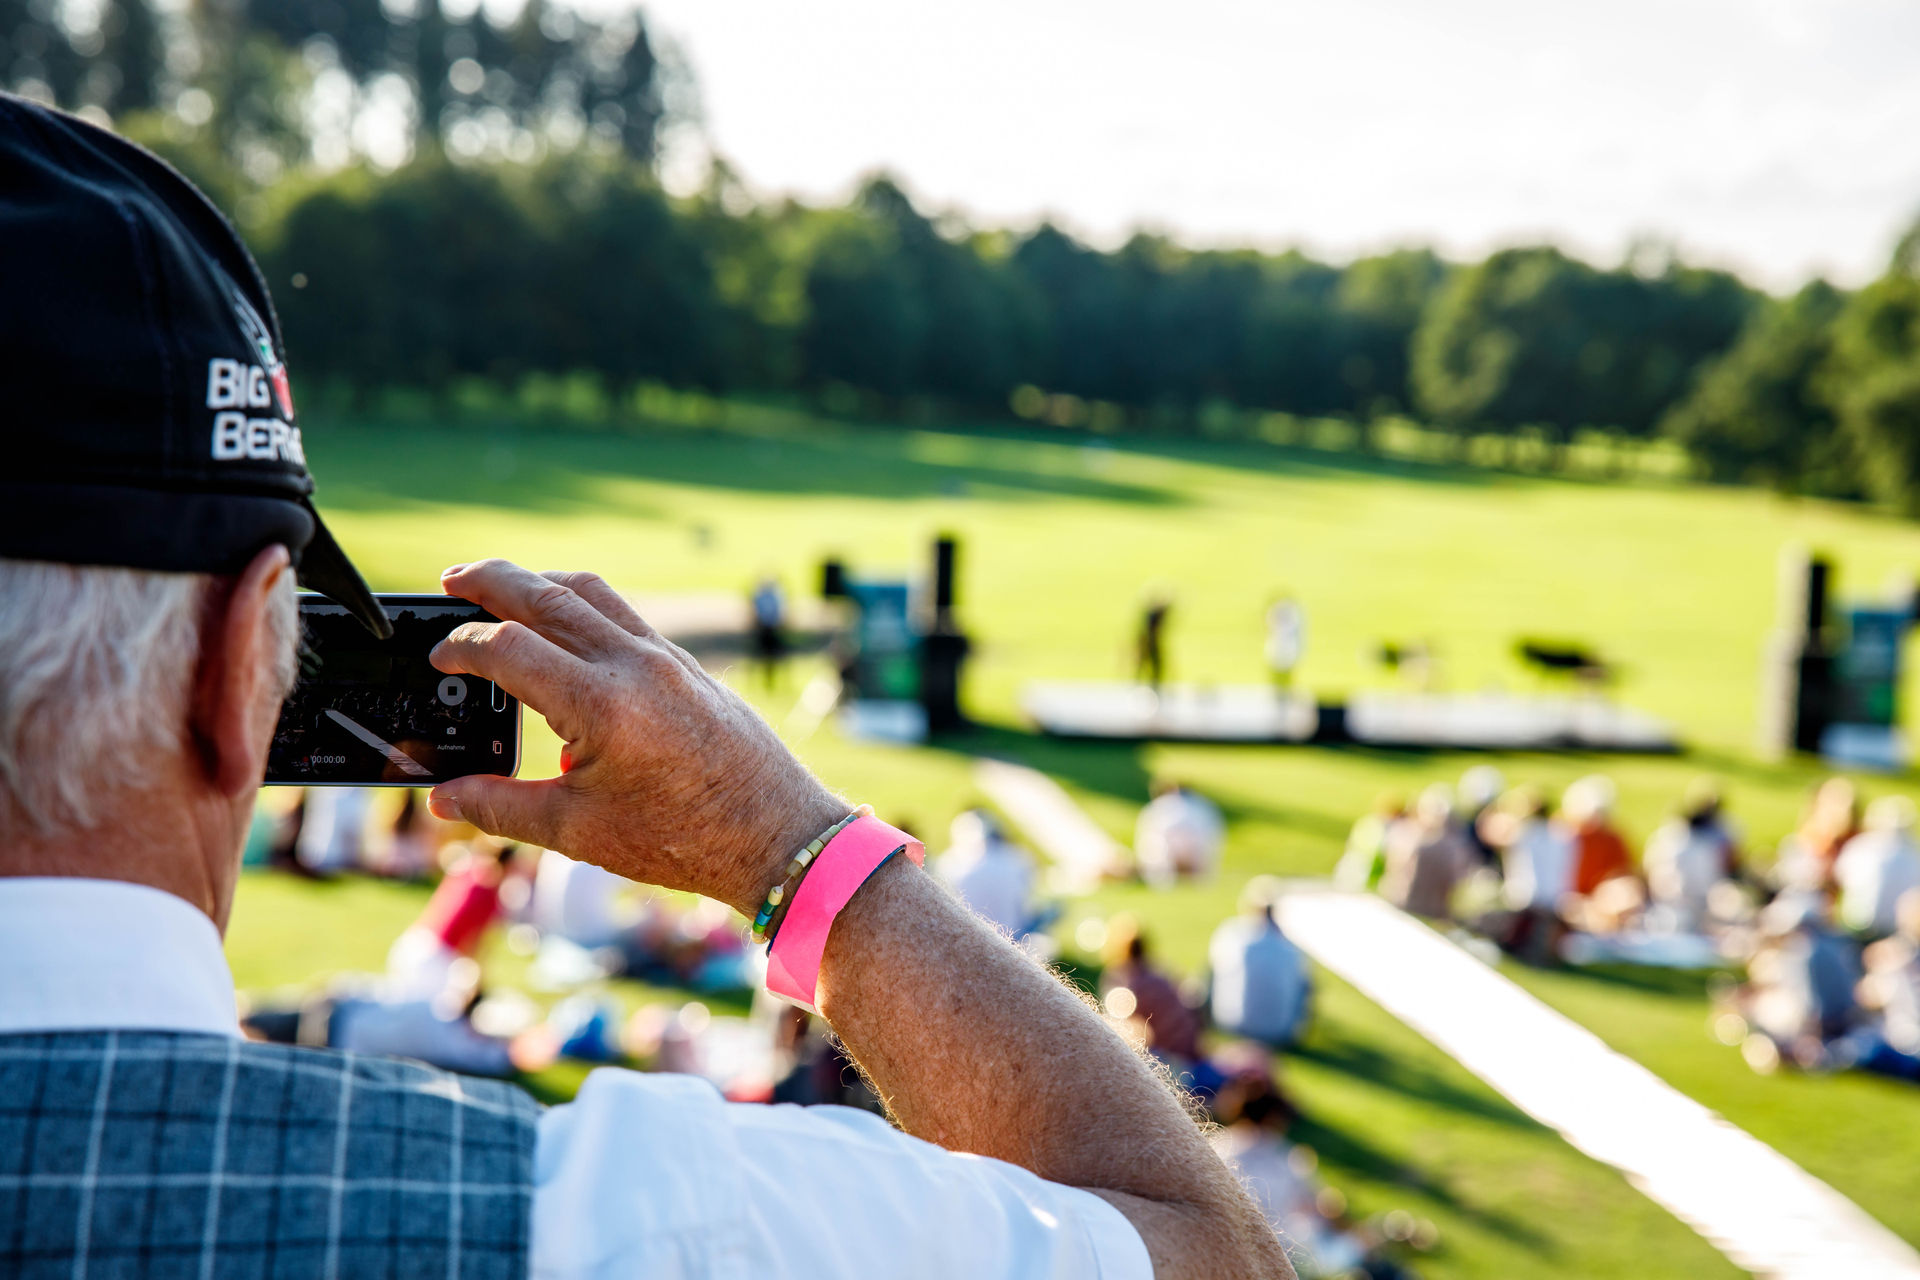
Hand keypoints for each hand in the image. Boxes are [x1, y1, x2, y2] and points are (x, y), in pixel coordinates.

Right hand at [425, 559, 844, 914]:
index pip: (509, 648)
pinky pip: (624, 614)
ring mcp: (666, 658)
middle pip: (547, 596)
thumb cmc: (683, 838)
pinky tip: (566, 624)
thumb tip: (443, 797)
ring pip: (592, 592)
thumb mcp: (578, 830)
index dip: (461, 648)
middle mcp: (634, 666)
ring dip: (541, 581)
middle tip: (450, 579)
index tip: (438, 660)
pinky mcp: (686, 664)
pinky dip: (584, 604)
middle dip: (491, 581)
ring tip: (502, 588)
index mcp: (601, 705)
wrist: (776, 834)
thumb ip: (500, 807)